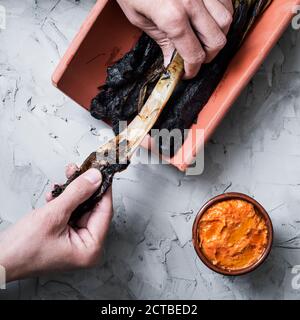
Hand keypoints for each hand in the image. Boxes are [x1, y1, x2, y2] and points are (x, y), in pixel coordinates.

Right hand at [0, 165, 112, 281]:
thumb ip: (77, 193)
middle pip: (93, 209)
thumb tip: (95, 178)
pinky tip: (55, 194)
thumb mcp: (53, 215)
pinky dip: (64, 202)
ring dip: (72, 193)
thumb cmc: (22, 250)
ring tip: (67, 176)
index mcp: (90, 249)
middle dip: (84, 188)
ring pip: (80, 208)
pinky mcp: (65, 236)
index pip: (104, 212)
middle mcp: (86, 247)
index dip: (103, 189)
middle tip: (82, 170)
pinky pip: (70, 214)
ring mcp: (75, 242)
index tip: (102, 172)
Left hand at [117, 0, 232, 78]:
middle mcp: (192, 2)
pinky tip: (209, 20)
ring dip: (218, 35)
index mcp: (172, 16)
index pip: (194, 53)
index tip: (189, 73)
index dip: (193, 69)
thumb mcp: (139, 19)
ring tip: (204, 40)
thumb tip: (172, 60)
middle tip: (197, 59)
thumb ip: (162, 40)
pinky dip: (222, 14)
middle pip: (216, 40)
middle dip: (209, 56)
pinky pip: (226, 1)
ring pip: (226, 20)